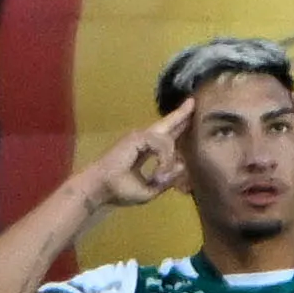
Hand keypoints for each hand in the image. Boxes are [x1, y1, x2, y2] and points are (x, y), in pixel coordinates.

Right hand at [78, 101, 192, 209]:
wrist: (101, 190)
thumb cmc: (120, 191)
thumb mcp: (150, 189)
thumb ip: (167, 179)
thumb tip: (183, 165)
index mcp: (144, 150)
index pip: (165, 137)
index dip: (177, 128)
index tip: (189, 119)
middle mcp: (142, 140)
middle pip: (166, 124)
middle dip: (181, 114)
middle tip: (192, 101)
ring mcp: (139, 137)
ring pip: (168, 141)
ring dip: (168, 160)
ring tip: (159, 177)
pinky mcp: (137, 138)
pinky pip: (162, 144)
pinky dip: (164, 159)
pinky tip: (158, 172)